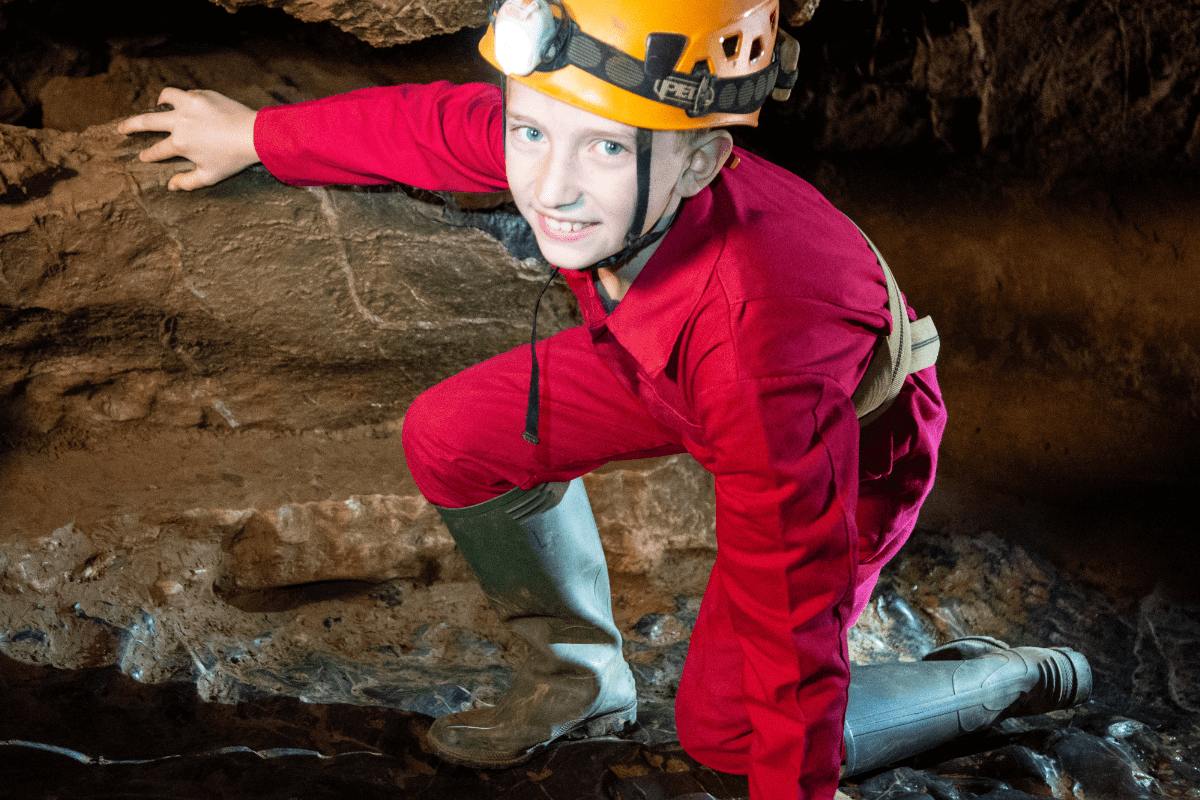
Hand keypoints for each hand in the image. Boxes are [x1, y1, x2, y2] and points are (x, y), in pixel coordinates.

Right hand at [117, 87, 259, 190]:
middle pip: (147, 122)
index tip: (142, 156)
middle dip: (130, 125)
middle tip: (121, 128)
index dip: (148, 155)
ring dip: (159, 103)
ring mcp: (190, 105)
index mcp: (180, 144)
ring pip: (165, 97)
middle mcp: (180, 122)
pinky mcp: (202, 95)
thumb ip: (187, 182)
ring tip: (158, 107)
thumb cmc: (233, 159)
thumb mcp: (210, 176)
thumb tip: (170, 186)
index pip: (156, 150)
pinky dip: (184, 100)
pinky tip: (187, 106)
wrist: (254, 135)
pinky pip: (186, 94)